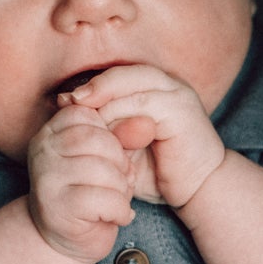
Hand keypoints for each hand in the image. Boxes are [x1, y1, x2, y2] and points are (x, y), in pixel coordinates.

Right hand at [26, 102, 136, 261]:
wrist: (67, 242)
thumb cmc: (90, 194)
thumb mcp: (107, 159)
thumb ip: (123, 137)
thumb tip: (146, 122)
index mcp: (50, 132)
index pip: (88, 114)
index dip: (111, 136)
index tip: (111, 159)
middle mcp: (42, 151)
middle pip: (98, 140)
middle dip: (120, 163)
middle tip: (122, 182)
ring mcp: (47, 179)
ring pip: (103, 170)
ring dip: (122, 189)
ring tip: (118, 200)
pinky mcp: (58, 207)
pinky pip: (104, 200)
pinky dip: (120, 211)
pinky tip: (117, 217)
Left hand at [63, 65, 225, 210]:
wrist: (199, 190)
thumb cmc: (161, 172)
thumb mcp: (124, 148)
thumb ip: (104, 129)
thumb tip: (68, 108)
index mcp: (157, 89)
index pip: (119, 76)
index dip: (91, 86)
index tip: (63, 101)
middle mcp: (169, 86)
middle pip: (124, 72)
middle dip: (93, 86)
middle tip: (66, 101)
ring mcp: (178, 95)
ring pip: (133, 83)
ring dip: (104, 97)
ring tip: (79, 109)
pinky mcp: (183, 110)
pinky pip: (145, 103)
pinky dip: (122, 112)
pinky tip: (105, 127)